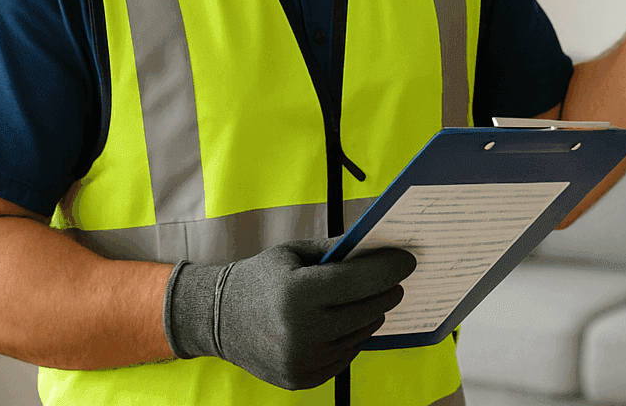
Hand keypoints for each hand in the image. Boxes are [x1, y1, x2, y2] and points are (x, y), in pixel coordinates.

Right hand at [164, 238, 416, 389]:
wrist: (217, 320)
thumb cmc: (262, 278)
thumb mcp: (295, 253)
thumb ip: (338, 249)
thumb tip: (382, 246)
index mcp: (296, 293)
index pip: (360, 280)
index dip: (390, 268)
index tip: (409, 260)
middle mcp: (300, 331)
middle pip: (369, 309)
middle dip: (388, 290)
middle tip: (395, 279)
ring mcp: (302, 360)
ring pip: (363, 333)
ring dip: (371, 313)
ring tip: (363, 299)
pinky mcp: (304, 378)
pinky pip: (348, 354)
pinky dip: (352, 336)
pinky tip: (342, 322)